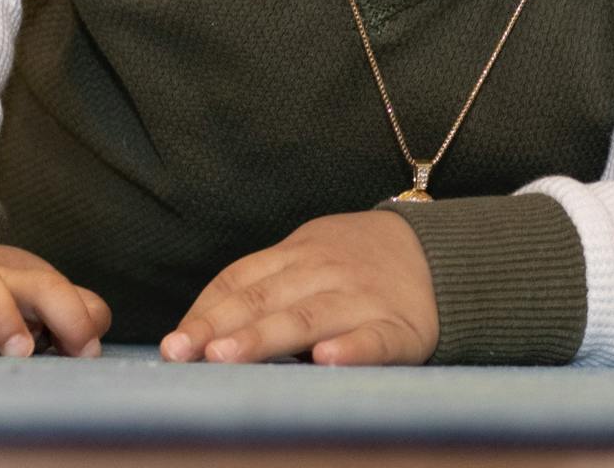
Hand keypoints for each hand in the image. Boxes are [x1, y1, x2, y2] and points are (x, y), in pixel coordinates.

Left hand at [161, 210, 437, 365]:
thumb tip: (197, 331)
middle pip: (266, 300)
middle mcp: (325, 272)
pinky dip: (352, 349)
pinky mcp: (401, 328)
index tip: (175, 344)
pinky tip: (327, 360)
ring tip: (229, 357)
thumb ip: (262, 287)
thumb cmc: (354, 266)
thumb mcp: (307, 258)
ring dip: (266, 337)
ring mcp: (363, 299)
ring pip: (309, 318)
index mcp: (297, 254)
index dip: (206, 312)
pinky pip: (374, 340)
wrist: (439, 252)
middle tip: (188, 352)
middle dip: (223, 328)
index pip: (241, 281)